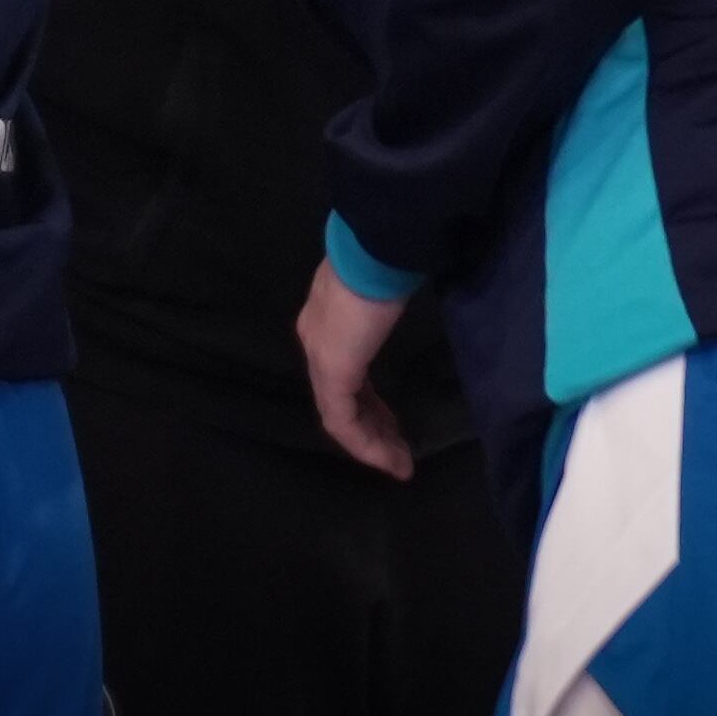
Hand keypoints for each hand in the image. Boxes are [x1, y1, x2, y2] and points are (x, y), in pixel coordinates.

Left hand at [299, 260, 414, 478]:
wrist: (373, 250)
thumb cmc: (386, 262)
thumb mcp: (382, 287)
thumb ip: (381, 302)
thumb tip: (400, 297)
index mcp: (326, 320)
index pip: (343, 373)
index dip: (368, 402)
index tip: (394, 424)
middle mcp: (316, 341)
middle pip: (340, 398)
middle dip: (372, 428)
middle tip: (398, 452)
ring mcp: (321, 358)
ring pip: (339, 416)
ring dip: (371, 444)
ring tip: (399, 465)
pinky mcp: (333, 372)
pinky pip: (342, 422)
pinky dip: (366, 444)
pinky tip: (390, 458)